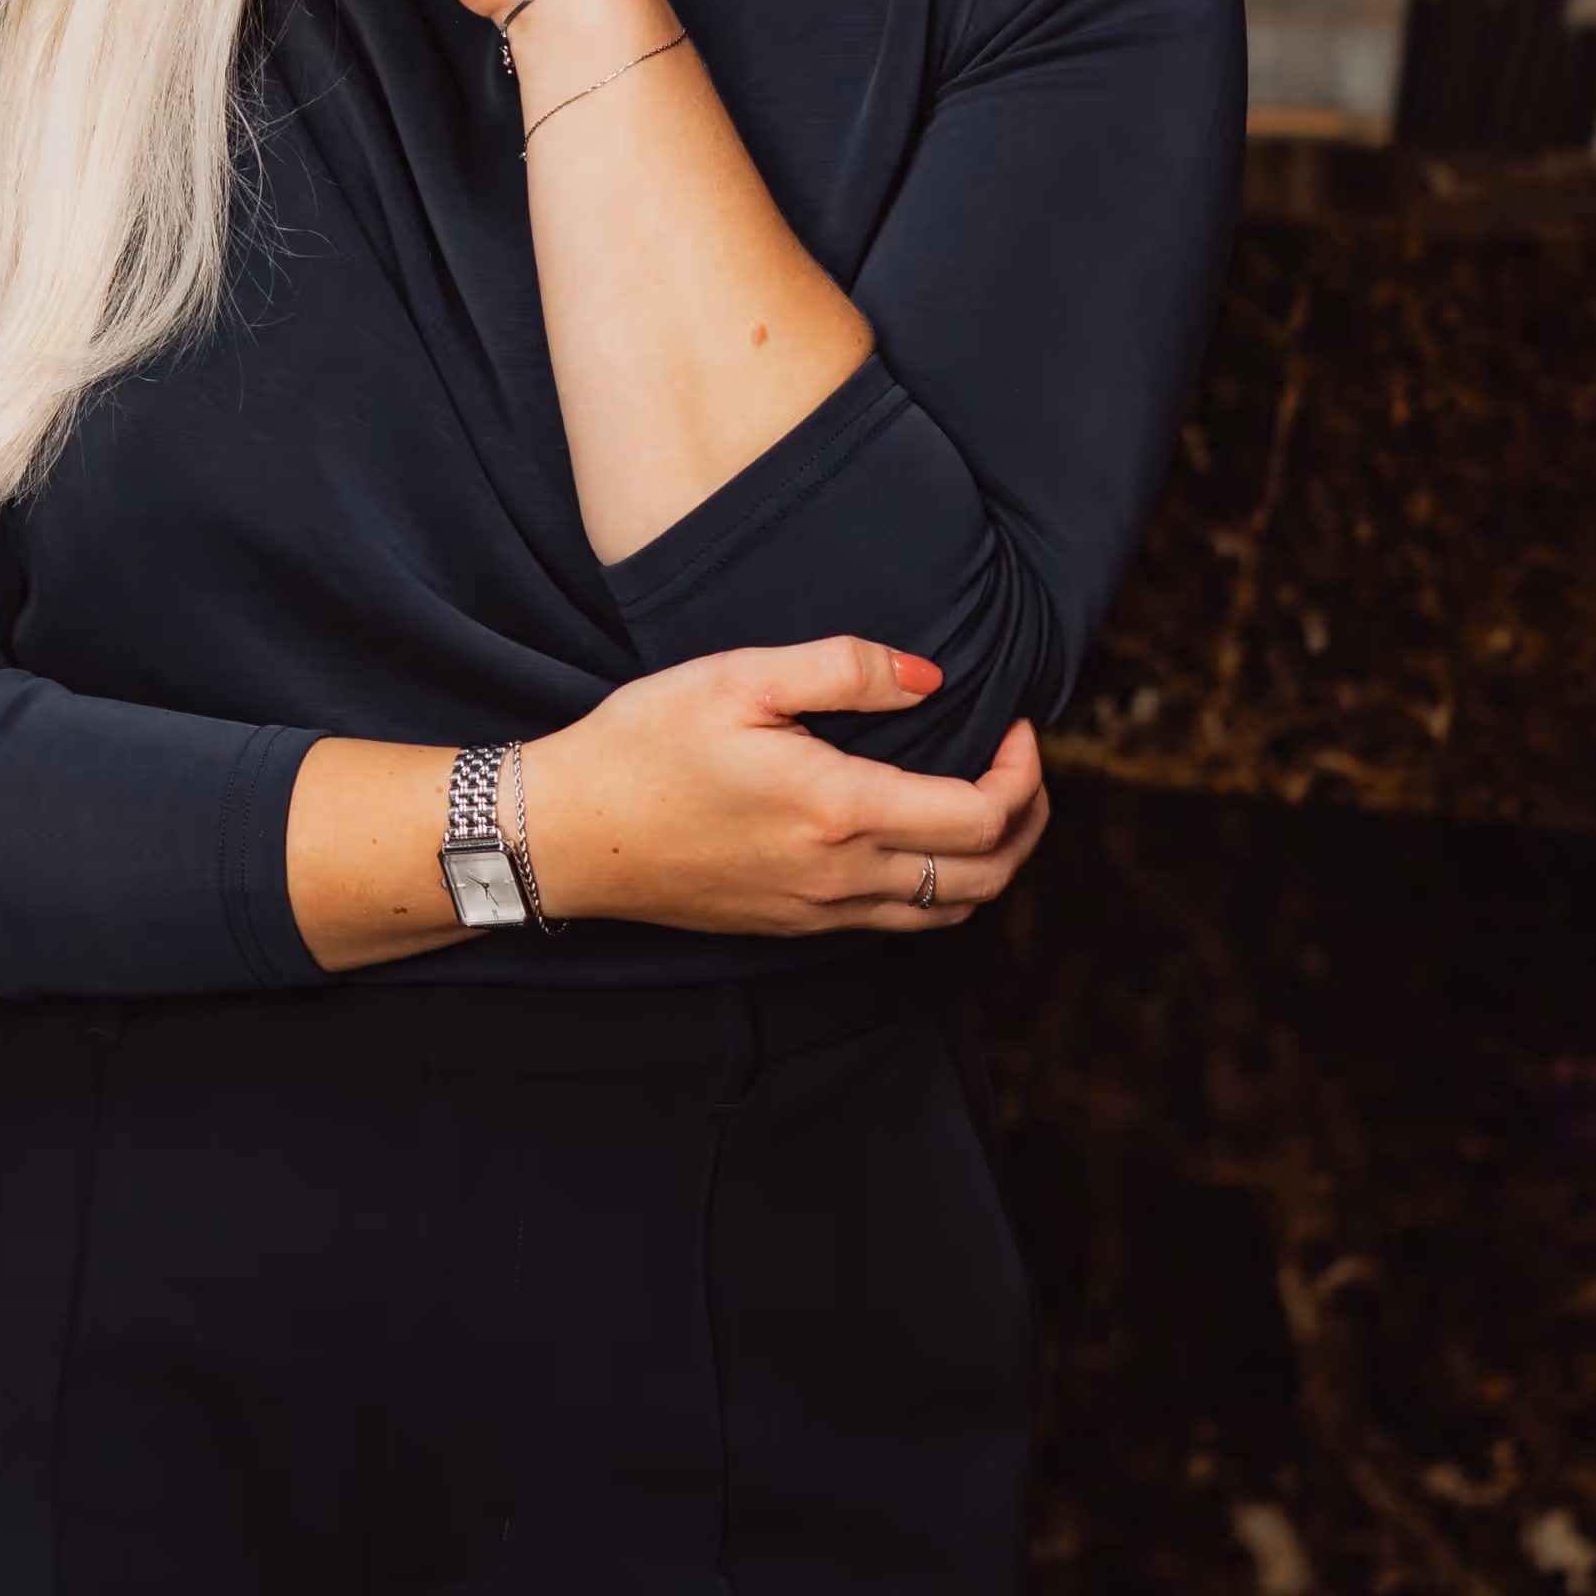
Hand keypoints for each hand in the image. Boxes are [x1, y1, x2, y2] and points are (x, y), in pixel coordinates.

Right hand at [520, 639, 1050, 937]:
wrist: (566, 834)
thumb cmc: (645, 743)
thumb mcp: (740, 676)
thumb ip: (844, 669)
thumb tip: (932, 676)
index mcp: (837, 810)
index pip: (982, 817)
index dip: (1025, 772)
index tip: (1019, 724)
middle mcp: (839, 877)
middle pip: (986, 878)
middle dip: (1029, 821)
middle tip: (1025, 764)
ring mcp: (816, 912)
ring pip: (948, 913)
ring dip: (994, 862)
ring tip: (992, 801)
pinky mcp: (790, 926)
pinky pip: (897, 924)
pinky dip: (940, 887)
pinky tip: (922, 838)